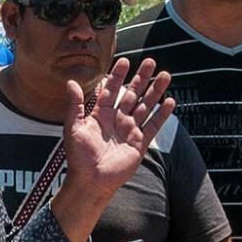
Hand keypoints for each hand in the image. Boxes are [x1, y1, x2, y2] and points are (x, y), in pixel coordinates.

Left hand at [62, 58, 174, 200]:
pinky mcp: (139, 143)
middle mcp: (117, 120)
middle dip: (141, 78)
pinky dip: (162, 114)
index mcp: (100, 114)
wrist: (91, 180)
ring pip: (145, 106)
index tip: (125, 61)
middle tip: (151, 61)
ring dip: (155, 91)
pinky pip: (153, 126)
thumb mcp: (73, 127)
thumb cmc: (79, 157)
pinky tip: (170, 101)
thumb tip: (71, 82)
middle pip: (132, 94)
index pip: (111, 90)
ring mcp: (129, 131)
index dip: (118, 76)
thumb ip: (75, 105)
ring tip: (165, 75)